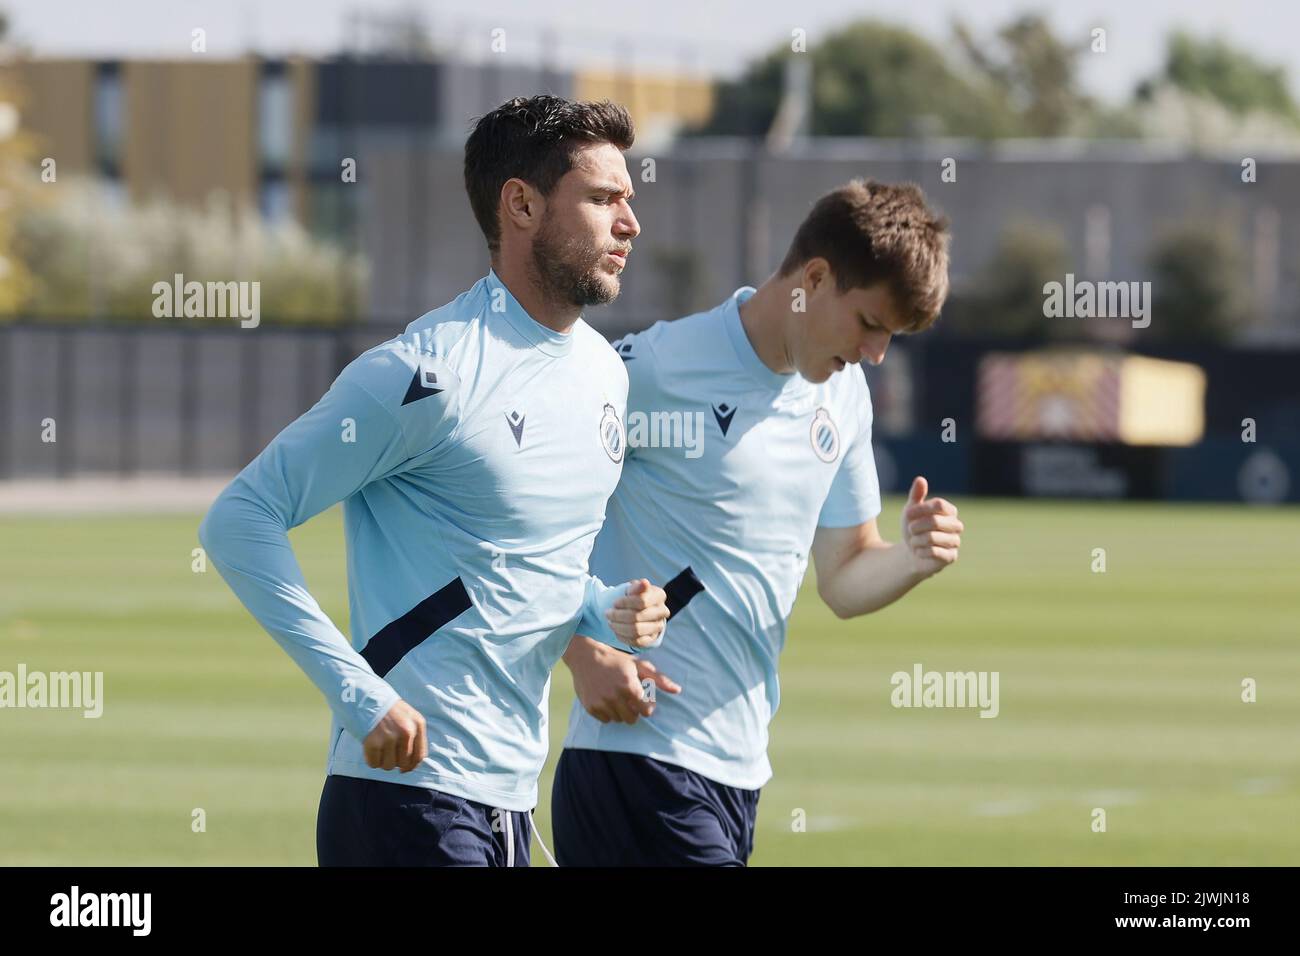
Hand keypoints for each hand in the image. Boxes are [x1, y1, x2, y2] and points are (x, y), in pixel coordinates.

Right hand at [363, 699, 426, 772]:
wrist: (364, 696)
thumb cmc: (387, 709)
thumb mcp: (408, 716)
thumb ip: (413, 736)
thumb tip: (413, 764)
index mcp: (418, 724)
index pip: (419, 756)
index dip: (411, 766)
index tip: (404, 769)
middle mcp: (407, 731)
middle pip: (403, 763)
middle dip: (394, 762)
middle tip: (386, 752)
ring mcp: (390, 737)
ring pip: (388, 766)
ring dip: (382, 760)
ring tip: (378, 746)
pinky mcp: (373, 742)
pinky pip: (373, 763)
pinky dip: (370, 759)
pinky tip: (369, 747)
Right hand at [564, 635, 680, 723]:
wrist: (586, 656)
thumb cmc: (616, 660)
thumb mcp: (639, 665)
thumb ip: (659, 679)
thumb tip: (678, 690)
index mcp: (630, 686)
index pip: (647, 711)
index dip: (646, 705)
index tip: (641, 696)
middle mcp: (615, 696)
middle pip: (632, 719)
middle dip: (633, 710)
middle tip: (627, 697)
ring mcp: (602, 703)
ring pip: (619, 720)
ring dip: (620, 711)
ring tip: (616, 696)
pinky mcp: (591, 707)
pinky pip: (606, 720)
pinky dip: (608, 713)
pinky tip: (605, 699)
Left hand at [606, 578, 669, 648]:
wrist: (636, 611)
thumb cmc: (633, 597)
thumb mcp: (632, 589)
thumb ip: (637, 587)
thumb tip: (644, 583)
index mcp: (659, 595)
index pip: (642, 601)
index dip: (625, 603)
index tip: (614, 603)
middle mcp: (662, 611)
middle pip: (638, 617)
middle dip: (619, 616)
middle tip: (608, 613)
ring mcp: (658, 626)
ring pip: (636, 630)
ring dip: (619, 627)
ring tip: (610, 622)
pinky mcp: (652, 639)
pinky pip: (637, 642)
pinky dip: (623, 637)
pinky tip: (616, 631)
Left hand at [900, 476, 962, 577]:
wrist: (911, 553)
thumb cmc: (914, 528)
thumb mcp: (911, 510)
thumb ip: (916, 495)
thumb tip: (920, 479)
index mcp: (950, 511)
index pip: (939, 504)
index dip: (921, 509)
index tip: (907, 514)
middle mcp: (956, 525)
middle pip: (934, 521)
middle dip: (915, 526)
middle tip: (910, 530)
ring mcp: (955, 542)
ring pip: (931, 537)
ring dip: (916, 540)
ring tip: (914, 541)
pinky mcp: (951, 557)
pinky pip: (933, 551)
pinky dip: (920, 551)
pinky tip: (919, 551)